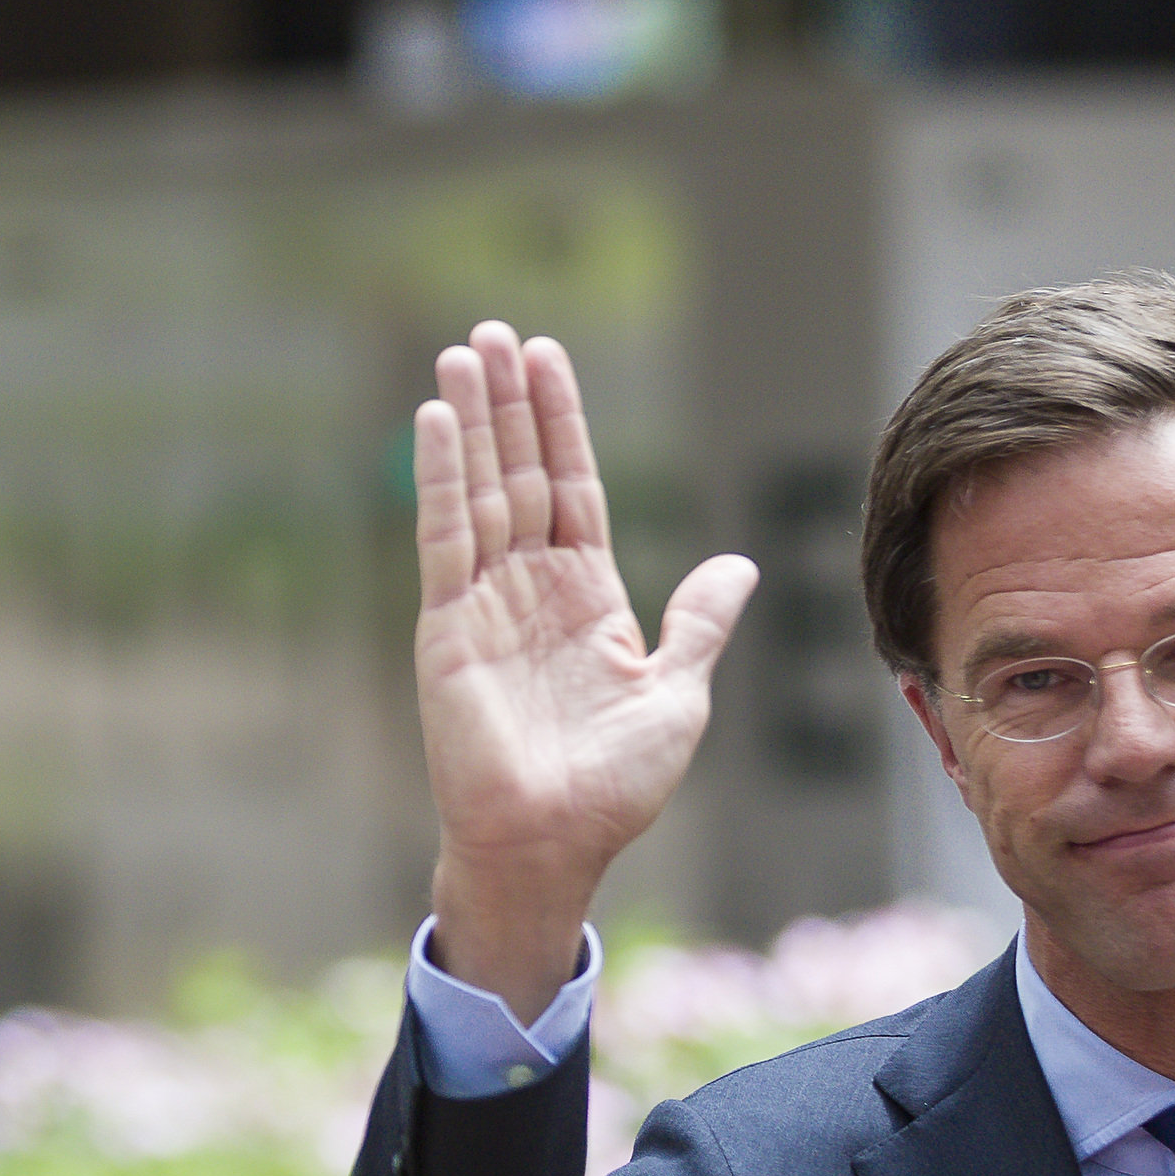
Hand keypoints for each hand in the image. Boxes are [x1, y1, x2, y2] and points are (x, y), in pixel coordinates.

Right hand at [413, 322, 756, 1015]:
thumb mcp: (677, 694)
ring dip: (471, 422)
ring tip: (463, 352)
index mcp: (588, 599)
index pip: (572, 489)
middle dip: (510, 404)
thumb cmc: (614, 788)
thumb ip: (698, 624)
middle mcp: (531, 591)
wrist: (554, 844)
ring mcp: (485, 605)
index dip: (561, 424)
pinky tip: (434, 421)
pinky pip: (444, 537)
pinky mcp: (448, 627)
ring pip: (480, 492)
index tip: (547, 357)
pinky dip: (440, 478)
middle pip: (519, 474)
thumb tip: (740, 565)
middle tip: (495, 332)